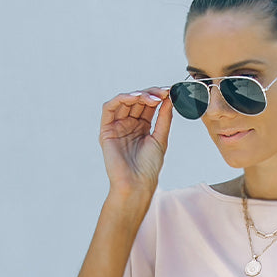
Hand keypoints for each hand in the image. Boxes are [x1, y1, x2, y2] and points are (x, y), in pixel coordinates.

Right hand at [100, 86, 172, 203]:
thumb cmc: (149, 168)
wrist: (136, 184)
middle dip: (150, 94)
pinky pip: (109, 108)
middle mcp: (129, 124)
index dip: (157, 96)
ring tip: (151, 98)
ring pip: (124, 101)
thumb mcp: (160, 139)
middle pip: (137, 100)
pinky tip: (134, 97)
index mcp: (142, 127)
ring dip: (138, 95)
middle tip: (162, 93)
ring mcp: (117, 126)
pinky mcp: (106, 130)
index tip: (170, 92)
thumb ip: (164, 118)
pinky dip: (121, 99)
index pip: (148, 105)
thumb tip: (170, 98)